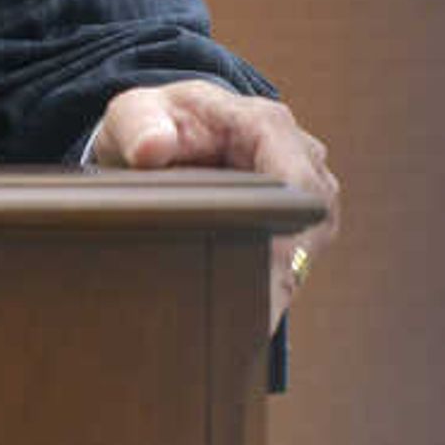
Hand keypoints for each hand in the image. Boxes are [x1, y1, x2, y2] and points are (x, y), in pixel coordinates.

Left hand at [89, 79, 336, 329]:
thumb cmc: (153, 121)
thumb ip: (140, 125)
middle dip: (281, 277)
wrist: (164, 132)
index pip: (296, 184)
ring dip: (276, 288)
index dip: (285, 238)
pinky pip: (295, 261)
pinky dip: (269, 289)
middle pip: (312, 225)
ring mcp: (305, 192)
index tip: (263, 284)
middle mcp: (300, 156)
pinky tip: (242, 322)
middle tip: (246, 328)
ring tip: (242, 331)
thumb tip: (153, 148)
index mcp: (267, 125)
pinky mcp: (297, 222)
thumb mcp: (133, 113)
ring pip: (308, 250)